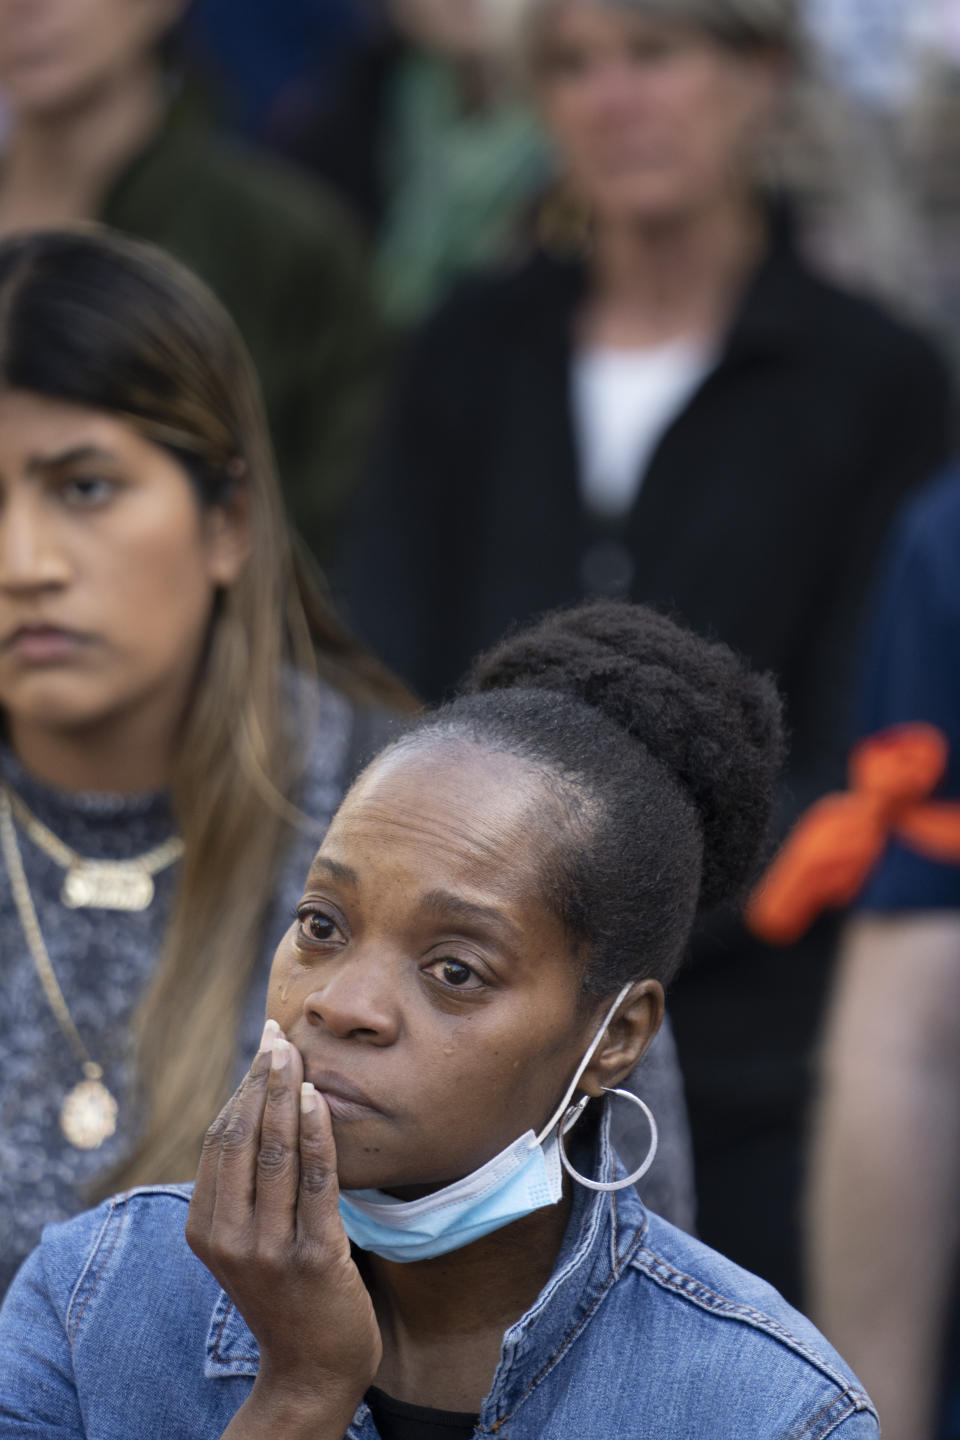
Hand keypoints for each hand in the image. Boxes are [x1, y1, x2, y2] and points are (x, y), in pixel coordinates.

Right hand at [186, 1020, 381, 1435]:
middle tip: (280, 1035)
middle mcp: (228, 1238)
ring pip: (276, 1153)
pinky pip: (315, 1182)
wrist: (312, 1369)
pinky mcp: (314, 1258)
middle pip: (243, 1138)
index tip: (263, 1044)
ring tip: (298, 1055)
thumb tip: (254, 1107)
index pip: (220, 1140)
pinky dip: (316, 1134)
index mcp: (204, 1229)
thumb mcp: (245, 1241)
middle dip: (262, 1080)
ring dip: (287, 1096)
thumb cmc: (284, 1292)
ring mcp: (270, 1250)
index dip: (241, 1087)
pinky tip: (319, 1100)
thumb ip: (242, 1188)